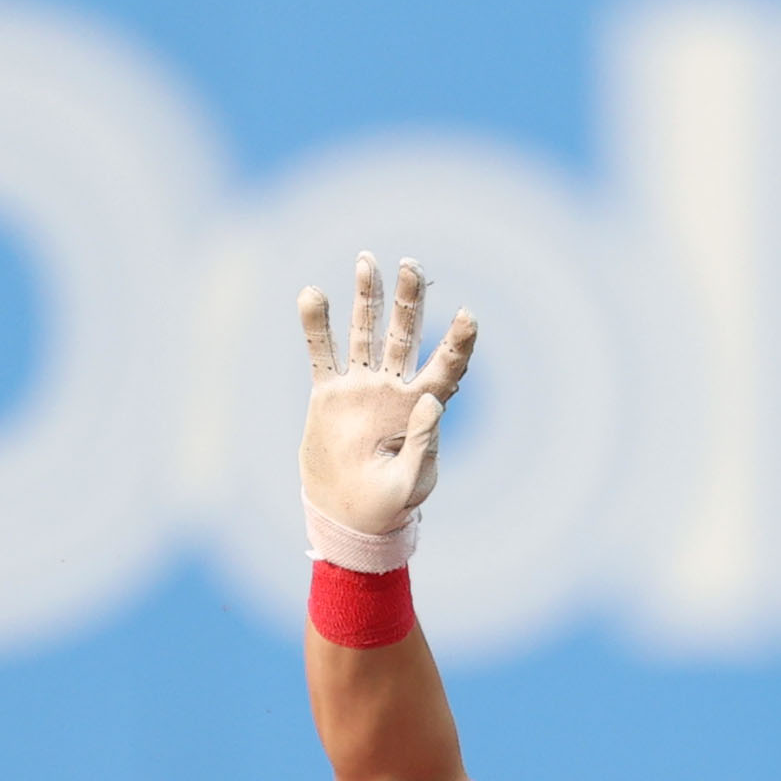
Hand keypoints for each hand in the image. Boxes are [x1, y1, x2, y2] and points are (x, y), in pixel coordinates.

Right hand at [298, 253, 475, 572]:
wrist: (348, 519)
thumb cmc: (387, 507)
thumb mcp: (411, 484)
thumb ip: (423, 443)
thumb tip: (430, 399)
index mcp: (419, 409)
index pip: (445, 366)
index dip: (458, 342)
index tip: (469, 316)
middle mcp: (392, 389)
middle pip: (405, 334)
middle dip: (409, 299)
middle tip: (412, 264)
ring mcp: (360, 389)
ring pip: (364, 333)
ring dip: (366, 298)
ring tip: (367, 261)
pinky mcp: (329, 396)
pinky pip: (321, 354)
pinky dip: (316, 326)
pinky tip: (311, 294)